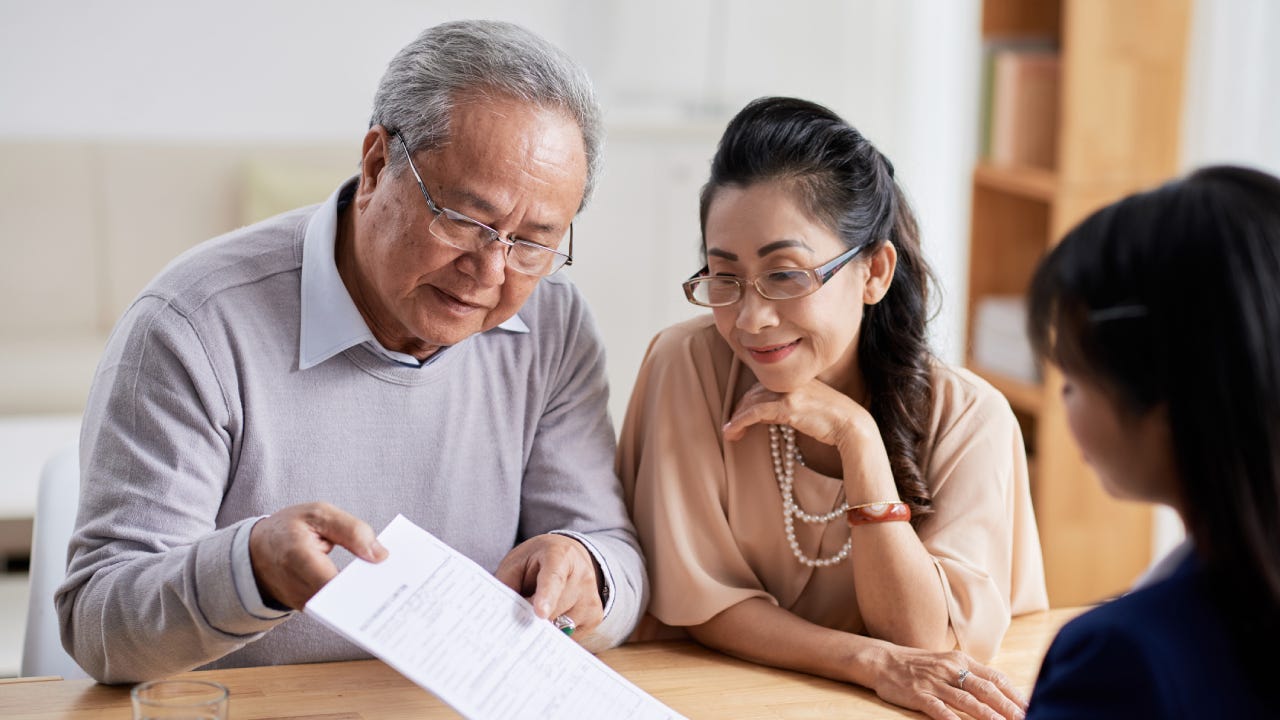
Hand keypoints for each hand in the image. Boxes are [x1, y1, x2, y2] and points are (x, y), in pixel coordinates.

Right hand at [248, 502, 387, 609]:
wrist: (256, 552)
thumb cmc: (290, 528)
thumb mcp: (319, 514)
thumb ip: (351, 530)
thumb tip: (381, 555)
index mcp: (297, 557)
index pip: (333, 581)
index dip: (362, 584)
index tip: (390, 580)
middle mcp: (298, 587)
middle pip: (343, 600)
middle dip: (372, 592)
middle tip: (403, 585)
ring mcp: (303, 603)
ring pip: (343, 608)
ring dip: (368, 597)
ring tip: (396, 587)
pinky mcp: (309, 609)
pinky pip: (338, 607)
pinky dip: (357, 598)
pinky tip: (378, 589)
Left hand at [494, 534, 602, 638]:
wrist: (568, 556)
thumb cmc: (535, 562)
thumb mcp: (515, 564)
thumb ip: (508, 587)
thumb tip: (505, 619)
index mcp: (560, 555)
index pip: (554, 577)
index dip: (547, 596)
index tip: (540, 614)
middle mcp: (582, 574)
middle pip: (556, 608)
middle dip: (534, 618)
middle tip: (519, 615)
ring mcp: (591, 596)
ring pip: (563, 625)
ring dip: (545, 625)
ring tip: (539, 609)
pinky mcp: (595, 615)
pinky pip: (570, 635)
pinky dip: (556, 631)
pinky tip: (552, 616)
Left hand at [723, 380, 892, 491]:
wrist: (853, 426)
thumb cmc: (834, 421)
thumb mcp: (809, 407)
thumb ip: (789, 405)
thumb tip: (768, 415)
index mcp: (796, 378)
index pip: (764, 384)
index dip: (749, 400)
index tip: (741, 414)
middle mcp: (791, 381)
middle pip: (754, 391)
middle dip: (740, 409)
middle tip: (731, 426)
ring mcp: (789, 391)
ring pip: (752, 401)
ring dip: (736, 418)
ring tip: (729, 433)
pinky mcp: (788, 406)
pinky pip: (755, 412)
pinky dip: (740, 422)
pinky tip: (732, 432)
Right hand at [872, 646, 1026, 719]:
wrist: (883, 660)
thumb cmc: (919, 665)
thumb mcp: (948, 664)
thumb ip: (971, 676)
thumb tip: (999, 693)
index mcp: (961, 661)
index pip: (995, 678)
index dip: (1014, 694)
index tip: (1031, 707)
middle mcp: (951, 669)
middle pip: (986, 689)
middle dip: (1008, 707)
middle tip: (1026, 719)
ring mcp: (934, 682)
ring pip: (966, 700)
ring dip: (987, 715)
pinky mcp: (918, 694)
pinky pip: (938, 708)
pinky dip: (952, 719)